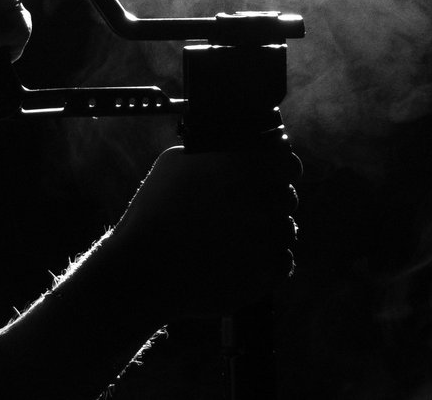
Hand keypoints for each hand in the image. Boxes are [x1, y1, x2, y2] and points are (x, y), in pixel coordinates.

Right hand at [104, 145, 301, 319]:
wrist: (143, 269)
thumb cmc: (154, 212)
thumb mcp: (175, 163)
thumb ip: (213, 154)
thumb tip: (230, 154)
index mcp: (244, 170)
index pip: (288, 164)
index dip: (280, 168)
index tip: (272, 174)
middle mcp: (262, 204)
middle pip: (287, 198)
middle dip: (271, 201)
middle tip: (245, 208)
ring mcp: (265, 243)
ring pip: (285, 231)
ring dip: (269, 231)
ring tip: (239, 236)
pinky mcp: (263, 276)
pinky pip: (283, 263)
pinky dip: (270, 261)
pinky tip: (246, 257)